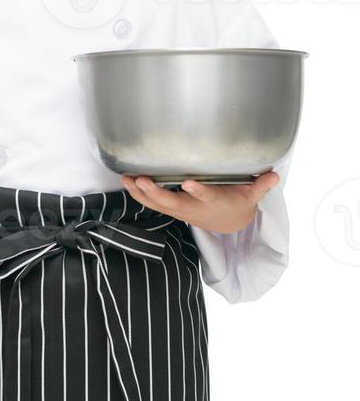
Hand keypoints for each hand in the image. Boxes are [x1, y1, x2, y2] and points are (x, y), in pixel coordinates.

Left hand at [121, 171, 280, 232]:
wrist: (229, 224)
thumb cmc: (237, 203)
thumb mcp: (252, 197)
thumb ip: (260, 186)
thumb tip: (274, 176)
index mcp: (214, 202)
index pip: (207, 196)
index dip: (197, 191)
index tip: (188, 183)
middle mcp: (194, 208)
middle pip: (173, 203)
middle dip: (156, 193)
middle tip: (142, 180)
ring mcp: (181, 210)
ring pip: (158, 204)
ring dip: (141, 193)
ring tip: (126, 179)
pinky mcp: (172, 208)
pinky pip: (152, 203)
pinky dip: (138, 194)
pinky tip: (126, 182)